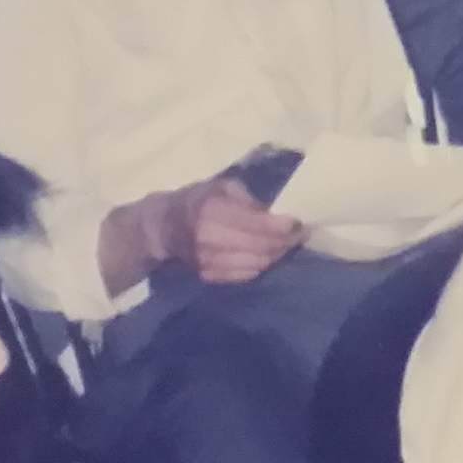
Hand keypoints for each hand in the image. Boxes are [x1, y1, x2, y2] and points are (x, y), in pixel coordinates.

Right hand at [175, 176, 304, 284]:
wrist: (163, 228)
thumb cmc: (197, 200)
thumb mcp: (219, 186)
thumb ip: (246, 197)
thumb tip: (273, 213)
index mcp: (212, 211)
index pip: (256, 224)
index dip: (282, 226)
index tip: (298, 223)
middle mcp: (209, 238)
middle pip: (260, 247)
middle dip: (284, 242)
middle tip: (299, 235)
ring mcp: (208, 261)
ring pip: (256, 264)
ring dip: (276, 256)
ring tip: (286, 245)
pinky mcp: (209, 276)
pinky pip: (245, 275)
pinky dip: (261, 266)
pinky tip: (267, 256)